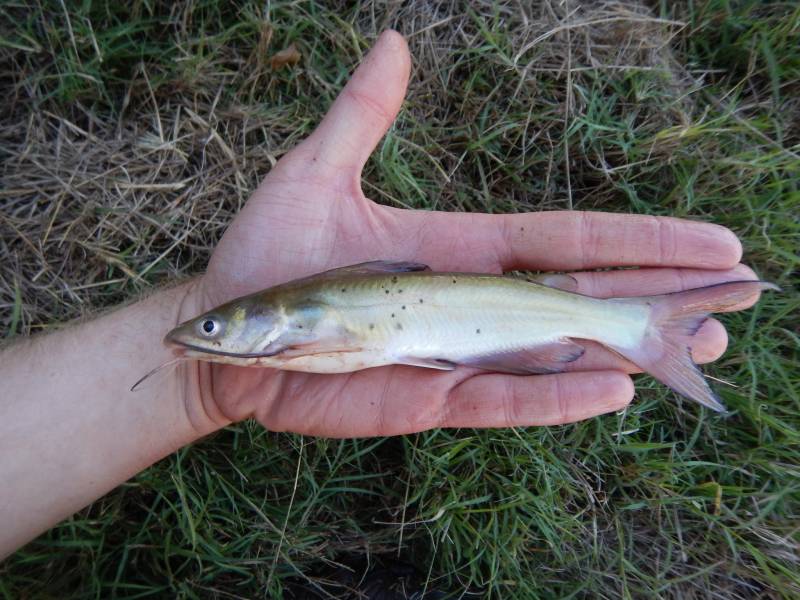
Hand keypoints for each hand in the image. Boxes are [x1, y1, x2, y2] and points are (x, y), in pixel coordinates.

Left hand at [182, 31, 752, 436]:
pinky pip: (506, 400)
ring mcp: (456, 355)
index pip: (566, 241)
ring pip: (559, 354)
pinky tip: (612, 389)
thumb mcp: (315, 174)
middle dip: (659, 297)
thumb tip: (394, 42)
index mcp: (461, 248)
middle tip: (738, 297)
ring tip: (701, 346)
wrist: (229, 336)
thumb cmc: (267, 257)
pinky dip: (557, 396)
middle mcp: (471, 303)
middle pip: (583, 298)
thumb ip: (363, 117)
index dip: (638, 239)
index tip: (710, 241)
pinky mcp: (430, 400)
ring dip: (629, 351)